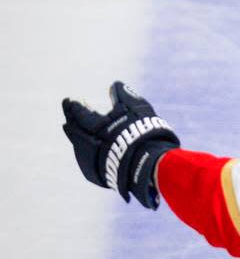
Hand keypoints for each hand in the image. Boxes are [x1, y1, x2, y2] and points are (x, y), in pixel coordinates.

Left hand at [61, 82, 179, 208]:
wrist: (150, 168)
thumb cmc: (145, 135)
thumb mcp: (138, 110)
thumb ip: (124, 96)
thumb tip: (115, 84)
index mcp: (94, 126)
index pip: (79, 113)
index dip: (75, 106)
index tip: (71, 100)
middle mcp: (85, 144)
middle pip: (73, 128)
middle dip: (72, 119)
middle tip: (70, 111)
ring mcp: (87, 161)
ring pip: (77, 145)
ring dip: (77, 134)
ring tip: (77, 127)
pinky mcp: (94, 174)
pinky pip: (85, 159)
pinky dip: (86, 150)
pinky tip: (90, 147)